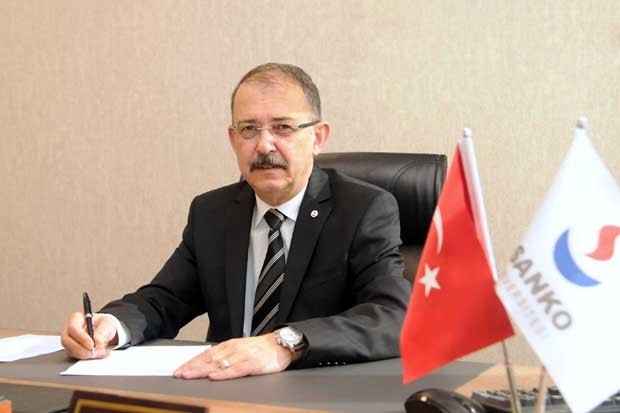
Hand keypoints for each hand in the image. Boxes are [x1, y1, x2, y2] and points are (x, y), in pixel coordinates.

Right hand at [61, 312, 118, 358]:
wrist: (105, 332)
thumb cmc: (103, 324)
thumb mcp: (107, 323)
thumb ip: (103, 330)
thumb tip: (97, 340)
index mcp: (76, 318)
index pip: (73, 328)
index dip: (81, 337)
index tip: (92, 345)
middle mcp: (69, 329)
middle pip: (67, 341)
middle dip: (82, 349)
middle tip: (95, 352)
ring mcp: (69, 341)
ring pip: (71, 351)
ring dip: (86, 354)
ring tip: (100, 352)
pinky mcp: (71, 350)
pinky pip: (75, 357)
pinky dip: (87, 358)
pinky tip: (98, 354)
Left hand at [173, 332, 297, 379]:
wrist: (281, 345)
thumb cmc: (261, 349)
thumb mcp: (240, 349)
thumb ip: (225, 355)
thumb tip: (207, 364)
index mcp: (229, 346)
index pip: (206, 354)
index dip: (192, 362)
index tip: (179, 369)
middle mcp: (233, 350)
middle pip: (208, 360)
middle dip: (192, 367)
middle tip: (179, 374)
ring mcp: (242, 356)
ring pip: (218, 364)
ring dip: (202, 370)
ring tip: (189, 375)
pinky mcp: (252, 364)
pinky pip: (236, 370)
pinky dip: (224, 374)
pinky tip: (214, 377)